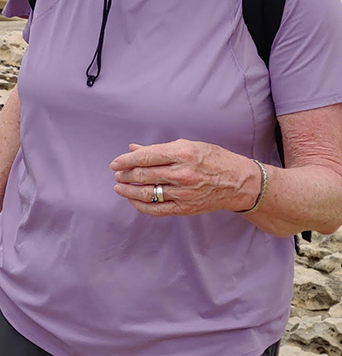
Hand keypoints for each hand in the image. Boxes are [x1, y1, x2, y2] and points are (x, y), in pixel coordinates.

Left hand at [110, 139, 258, 215]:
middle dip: (125, 175)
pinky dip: (140, 206)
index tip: (114, 163)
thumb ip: (158, 149)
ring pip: (147, 193)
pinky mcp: (185, 208)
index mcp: (182, 154)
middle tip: (117, 174)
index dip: (126, 161)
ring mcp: (183, 193)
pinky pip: (157, 210)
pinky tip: (133, 200)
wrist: (239, 182)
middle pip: (143, 175)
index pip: (145, 157)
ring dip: (128, 191)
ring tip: (119, 187)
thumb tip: (133, 149)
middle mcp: (182, 174)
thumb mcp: (188, 145)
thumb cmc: (213, 159)